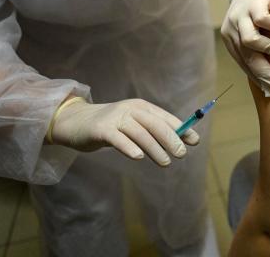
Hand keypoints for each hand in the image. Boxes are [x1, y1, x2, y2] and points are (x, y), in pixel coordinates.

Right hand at [48, 97, 198, 165]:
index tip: (194, 141)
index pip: (165, 117)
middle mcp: (130, 109)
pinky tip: (138, 157)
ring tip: (165, 162)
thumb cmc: (110, 126)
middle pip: (155, 124)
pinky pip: (118, 139)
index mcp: (141, 107)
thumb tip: (178, 141)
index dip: (181, 129)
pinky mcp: (101, 129)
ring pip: (140, 133)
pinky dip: (129, 147)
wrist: (75, 122)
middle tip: (181, 154)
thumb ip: (151, 130)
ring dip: (155, 148)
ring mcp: (115, 118)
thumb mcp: (132, 123)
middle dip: (171, 139)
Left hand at [221, 0, 269, 96]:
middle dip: (263, 72)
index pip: (244, 63)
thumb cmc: (258, 9)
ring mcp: (241, 15)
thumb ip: (257, 48)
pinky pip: (262, 18)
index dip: (258, 78)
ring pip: (250, 40)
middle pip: (246, 56)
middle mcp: (232, 28)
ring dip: (267, 49)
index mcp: (231, 38)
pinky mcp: (253, 3)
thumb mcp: (254, 29)